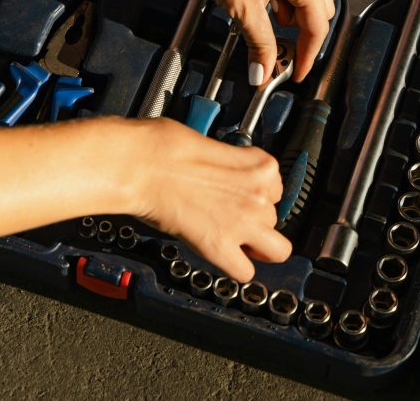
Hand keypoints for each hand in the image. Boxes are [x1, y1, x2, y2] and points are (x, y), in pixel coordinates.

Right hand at [116, 118, 290, 280]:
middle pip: (274, 219)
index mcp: (261, 166)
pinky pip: (245, 272)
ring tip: (231, 238)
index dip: (256, 196)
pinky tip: (222, 256)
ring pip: (276, 250)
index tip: (240, 197)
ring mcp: (244, 222)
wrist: (142, 165)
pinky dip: (235, 268)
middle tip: (231, 217)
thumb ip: (233, 168)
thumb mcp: (214, 147)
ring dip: (254, 246)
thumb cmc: (166, 149)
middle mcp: (260, 195)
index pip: (277, 190)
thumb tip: (229, 179)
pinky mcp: (221, 246)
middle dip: (254, 221)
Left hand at [160, 0, 334, 86]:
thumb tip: (264, 71)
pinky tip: (262, 5)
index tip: (296, 72)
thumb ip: (259, 45)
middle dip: (300, 35)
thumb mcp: (241, 9)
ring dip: (291, 17)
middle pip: (319, 11)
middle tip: (280, 54)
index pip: (317, 25)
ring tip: (263, 25)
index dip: (307, 55)